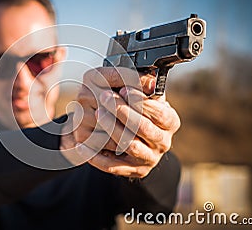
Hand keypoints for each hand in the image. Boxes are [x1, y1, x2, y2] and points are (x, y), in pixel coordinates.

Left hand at [63, 67, 179, 177]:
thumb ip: (142, 85)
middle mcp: (163, 141)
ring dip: (112, 129)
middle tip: (103, 97)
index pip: (160, 113)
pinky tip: (81, 145)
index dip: (140, 101)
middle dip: (123, 111)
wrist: (136, 137)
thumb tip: (148, 81)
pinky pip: (113, 166)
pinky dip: (97, 156)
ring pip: (130, 145)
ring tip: (96, 114)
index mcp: (169, 122)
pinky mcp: (133, 170)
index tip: (123, 90)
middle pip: (144, 128)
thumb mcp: (143, 95)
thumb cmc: (138, 110)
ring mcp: (149, 158)